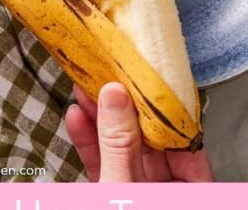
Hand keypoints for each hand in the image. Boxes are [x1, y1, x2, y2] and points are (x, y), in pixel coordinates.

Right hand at [65, 82, 213, 181]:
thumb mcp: (124, 186)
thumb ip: (120, 145)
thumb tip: (114, 95)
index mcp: (189, 189)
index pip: (182, 136)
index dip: (161, 104)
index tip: (141, 77)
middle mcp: (165, 185)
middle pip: (145, 136)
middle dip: (121, 105)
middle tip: (107, 76)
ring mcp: (136, 185)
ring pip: (119, 144)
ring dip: (98, 117)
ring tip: (84, 89)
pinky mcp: (111, 188)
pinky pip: (101, 160)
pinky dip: (87, 140)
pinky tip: (76, 117)